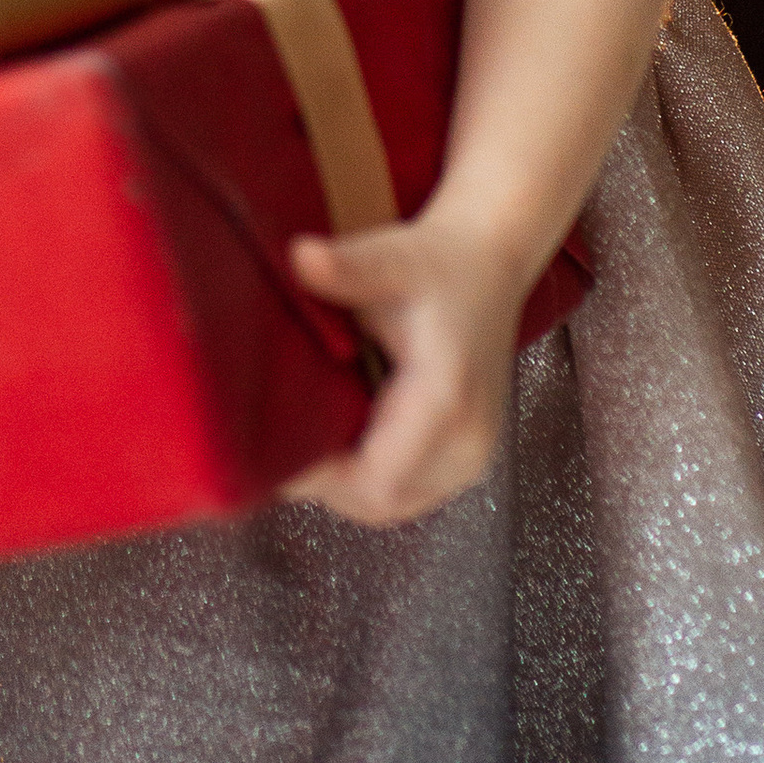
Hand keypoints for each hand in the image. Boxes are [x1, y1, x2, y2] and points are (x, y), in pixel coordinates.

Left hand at [282, 208, 526, 527]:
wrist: (490, 263)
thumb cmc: (438, 263)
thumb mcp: (390, 257)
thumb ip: (346, 267)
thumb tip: (301, 258)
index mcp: (447, 401)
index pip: (375, 479)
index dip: (319, 479)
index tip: (272, 454)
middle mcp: (468, 442)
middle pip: (380, 503)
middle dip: (325, 485)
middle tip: (279, 448)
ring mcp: (473, 456)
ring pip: (394, 505)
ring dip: (346, 484)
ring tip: (308, 441)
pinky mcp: (467, 457)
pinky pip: (409, 491)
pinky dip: (370, 476)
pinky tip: (344, 438)